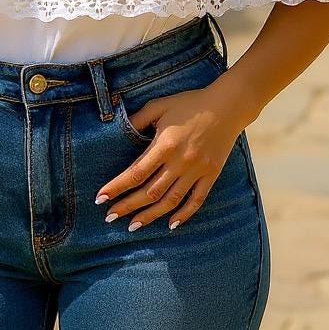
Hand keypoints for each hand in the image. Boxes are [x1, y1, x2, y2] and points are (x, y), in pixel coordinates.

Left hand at [95, 81, 250, 231]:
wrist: (228, 106)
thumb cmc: (190, 103)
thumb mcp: (160, 105)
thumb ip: (139, 119)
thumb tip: (119, 129)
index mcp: (165, 144)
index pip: (136, 173)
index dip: (117, 187)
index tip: (100, 199)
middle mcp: (181, 161)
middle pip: (150, 191)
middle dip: (127, 206)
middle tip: (110, 217)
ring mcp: (197, 170)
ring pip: (171, 200)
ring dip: (150, 215)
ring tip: (133, 226)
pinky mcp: (211, 174)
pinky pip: (197, 200)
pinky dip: (184, 214)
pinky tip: (170, 224)